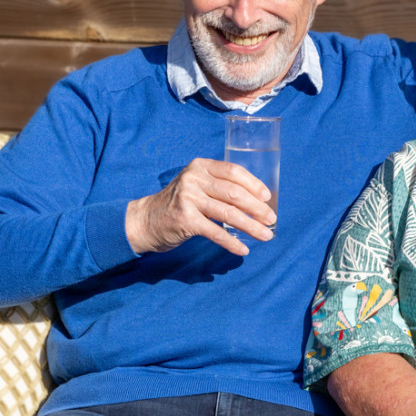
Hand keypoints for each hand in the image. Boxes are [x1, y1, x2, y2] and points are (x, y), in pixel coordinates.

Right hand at [125, 158, 275, 255]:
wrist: (145, 220)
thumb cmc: (177, 203)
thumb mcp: (195, 184)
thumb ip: (217, 185)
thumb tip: (254, 199)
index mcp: (200, 166)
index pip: (233, 171)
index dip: (254, 184)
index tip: (267, 197)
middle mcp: (194, 179)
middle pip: (234, 193)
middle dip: (257, 208)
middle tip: (271, 219)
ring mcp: (188, 199)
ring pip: (228, 213)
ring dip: (251, 226)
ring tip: (266, 235)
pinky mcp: (185, 220)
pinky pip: (215, 232)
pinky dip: (232, 242)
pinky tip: (243, 249)